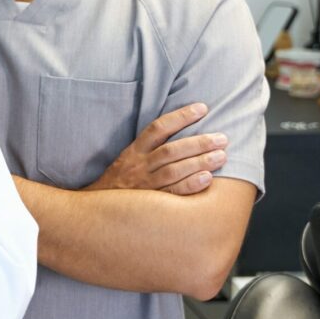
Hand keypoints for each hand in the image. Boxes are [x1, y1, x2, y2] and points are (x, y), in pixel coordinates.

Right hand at [88, 103, 227, 195]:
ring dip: (199, 162)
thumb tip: (181, 130)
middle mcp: (139, 166)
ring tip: (221, 156)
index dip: (180, 117)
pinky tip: (207, 179)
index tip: (202, 108)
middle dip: (198, 143)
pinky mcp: (149, 203)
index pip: (158, 128)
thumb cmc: (119, 182)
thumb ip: (150, 147)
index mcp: (134, 151)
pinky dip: (190, 185)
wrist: (97, 210)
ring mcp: (144, 185)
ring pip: (173, 170)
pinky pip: (171, 193)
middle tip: (222, 139)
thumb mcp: (128, 159)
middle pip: (170, 150)